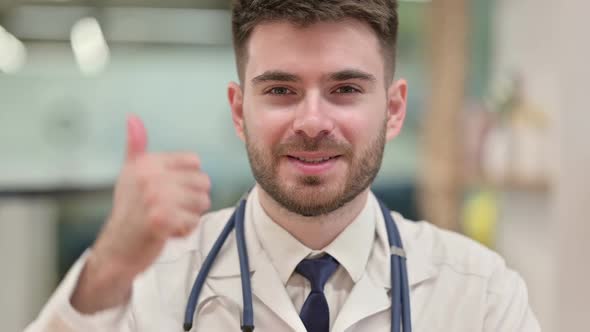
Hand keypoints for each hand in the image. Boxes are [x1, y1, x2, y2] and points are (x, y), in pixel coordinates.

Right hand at [70, 115, 210, 312]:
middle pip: (202, 182)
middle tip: (170, 210)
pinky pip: (193, 221)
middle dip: (192, 200)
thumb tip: (133, 118)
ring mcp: (155, 197)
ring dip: (190, 216)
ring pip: (202, 202)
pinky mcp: (160, 219)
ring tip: (168, 220)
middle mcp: (150, 176)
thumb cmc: (129, 212)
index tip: (170, 192)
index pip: (195, 162)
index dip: (189, 180)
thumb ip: (135, 147)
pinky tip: (167, 232)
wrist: (117, 249)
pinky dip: (185, 230)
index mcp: (147, 163)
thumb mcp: (130, 175)